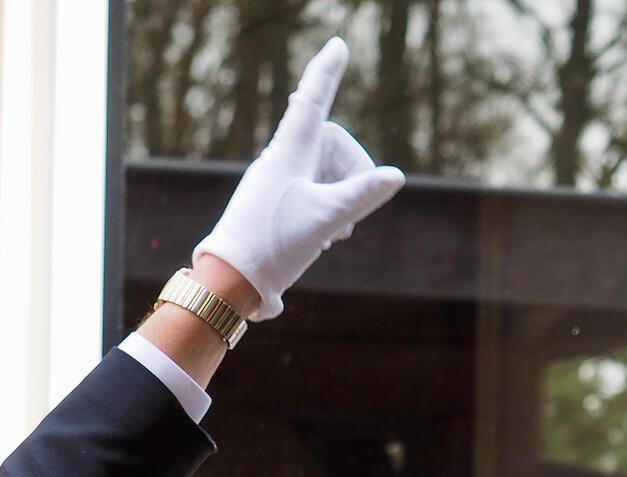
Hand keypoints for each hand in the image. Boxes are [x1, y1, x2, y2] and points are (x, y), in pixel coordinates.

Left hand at [193, 37, 404, 320]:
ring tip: (338, 232)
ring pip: (323, 173)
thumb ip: (362, 196)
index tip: (337, 44)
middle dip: (351, 172)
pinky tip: (326, 238)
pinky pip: (310, 193)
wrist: (230, 281)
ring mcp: (276, 183)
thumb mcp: (326, 218)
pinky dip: (326, 208)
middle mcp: (281, 161)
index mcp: (289, 153)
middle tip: (353, 215)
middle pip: (331, 146)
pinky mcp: (274, 205)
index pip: (313, 101)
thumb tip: (395, 176)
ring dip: (341, 196)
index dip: (327, 73)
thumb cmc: (273, 245)